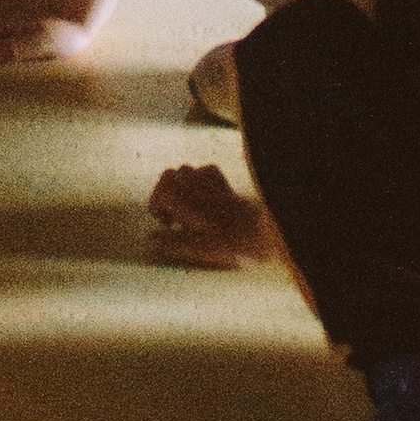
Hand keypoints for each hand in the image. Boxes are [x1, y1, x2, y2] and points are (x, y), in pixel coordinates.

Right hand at [145, 162, 281, 268]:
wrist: (271, 231)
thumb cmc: (237, 243)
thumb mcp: (201, 249)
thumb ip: (173, 243)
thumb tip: (147, 240)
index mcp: (192, 204)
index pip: (163, 191)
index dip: (157, 206)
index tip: (166, 225)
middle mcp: (201, 190)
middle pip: (171, 176)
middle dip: (164, 193)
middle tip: (172, 216)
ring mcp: (216, 186)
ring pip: (187, 171)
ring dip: (180, 187)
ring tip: (185, 208)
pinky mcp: (229, 187)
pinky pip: (208, 172)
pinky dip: (200, 180)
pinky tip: (204, 198)